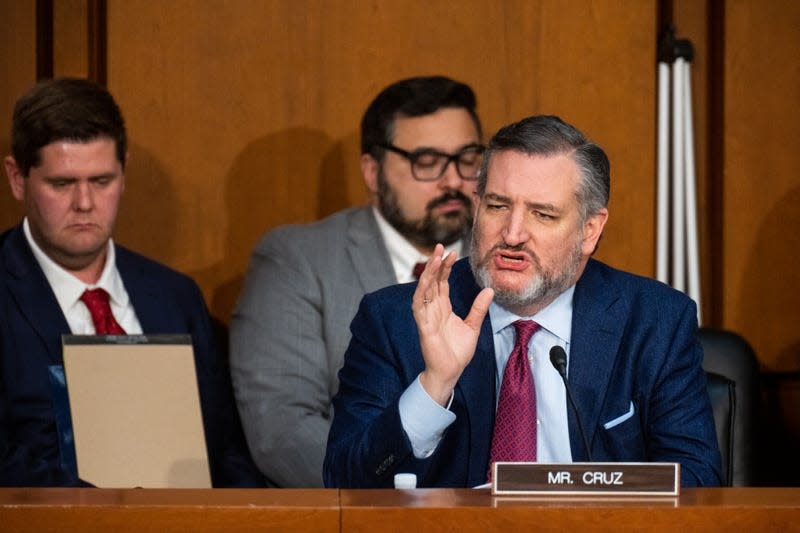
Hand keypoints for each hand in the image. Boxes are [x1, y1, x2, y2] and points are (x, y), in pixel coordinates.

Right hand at [412, 244, 493, 405]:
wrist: (450, 372)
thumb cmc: (458, 352)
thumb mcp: (473, 326)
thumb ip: (479, 308)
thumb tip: (489, 290)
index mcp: (443, 308)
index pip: (442, 283)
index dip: (446, 268)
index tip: (452, 253)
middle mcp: (433, 309)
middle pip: (432, 282)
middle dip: (436, 264)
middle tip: (440, 247)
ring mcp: (426, 317)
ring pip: (424, 290)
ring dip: (428, 274)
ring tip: (435, 259)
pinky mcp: (423, 326)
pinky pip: (419, 306)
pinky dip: (421, 293)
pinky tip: (425, 281)